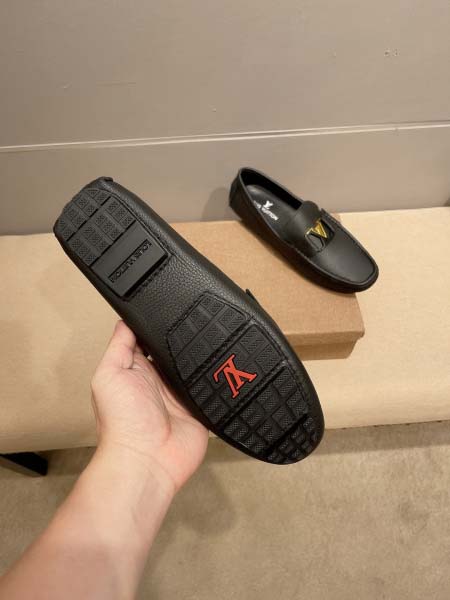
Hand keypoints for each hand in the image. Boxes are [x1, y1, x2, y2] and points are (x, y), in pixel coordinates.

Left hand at [91, 321, 208, 492]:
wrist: (148, 460)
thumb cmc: (121, 422)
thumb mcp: (110, 374)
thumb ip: (120, 345)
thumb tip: (126, 318)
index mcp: (136, 369)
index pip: (150, 339)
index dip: (158, 324)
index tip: (170, 305)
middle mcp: (159, 380)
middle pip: (176, 350)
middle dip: (185, 337)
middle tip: (197, 317)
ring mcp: (181, 393)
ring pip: (196, 365)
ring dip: (202, 356)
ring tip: (215, 334)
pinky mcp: (199, 406)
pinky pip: (211, 386)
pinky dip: (217, 377)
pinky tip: (225, 361)